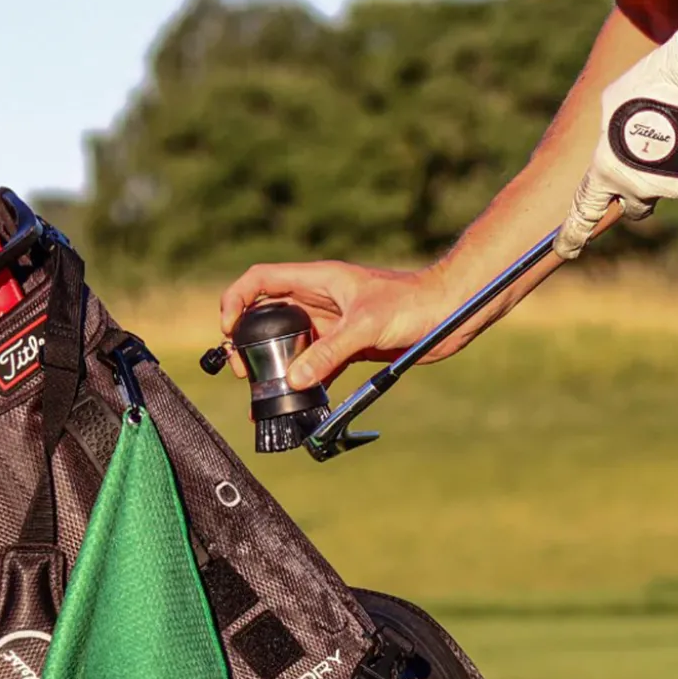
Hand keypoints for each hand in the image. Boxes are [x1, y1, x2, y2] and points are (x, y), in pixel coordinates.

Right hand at [219, 260, 457, 389]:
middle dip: (248, 340)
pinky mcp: (348, 346)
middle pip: (268, 315)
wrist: (449, 314)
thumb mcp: (366, 325)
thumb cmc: (413, 303)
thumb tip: (296, 380)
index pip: (261, 280)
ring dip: (275, 363)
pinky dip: (304, 379)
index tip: (228, 328)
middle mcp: (320, 299)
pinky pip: (316, 362)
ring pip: (290, 342)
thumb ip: (330, 351)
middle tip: (244, 369)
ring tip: (264, 390)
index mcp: (318, 280)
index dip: (237, 300)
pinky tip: (298, 398)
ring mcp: (332, 323)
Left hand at [553, 28, 677, 257]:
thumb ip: (609, 133)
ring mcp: (674, 188)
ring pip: (667, 186)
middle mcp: (639, 186)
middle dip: (633, 196)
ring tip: (677, 127)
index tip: (565, 250)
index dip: (573, 234)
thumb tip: (616, 144)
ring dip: (667, 167)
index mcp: (608, 169)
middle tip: (642, 167)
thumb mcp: (613, 103)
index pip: (585, 211)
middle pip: (632, 208)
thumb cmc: (653, 81)